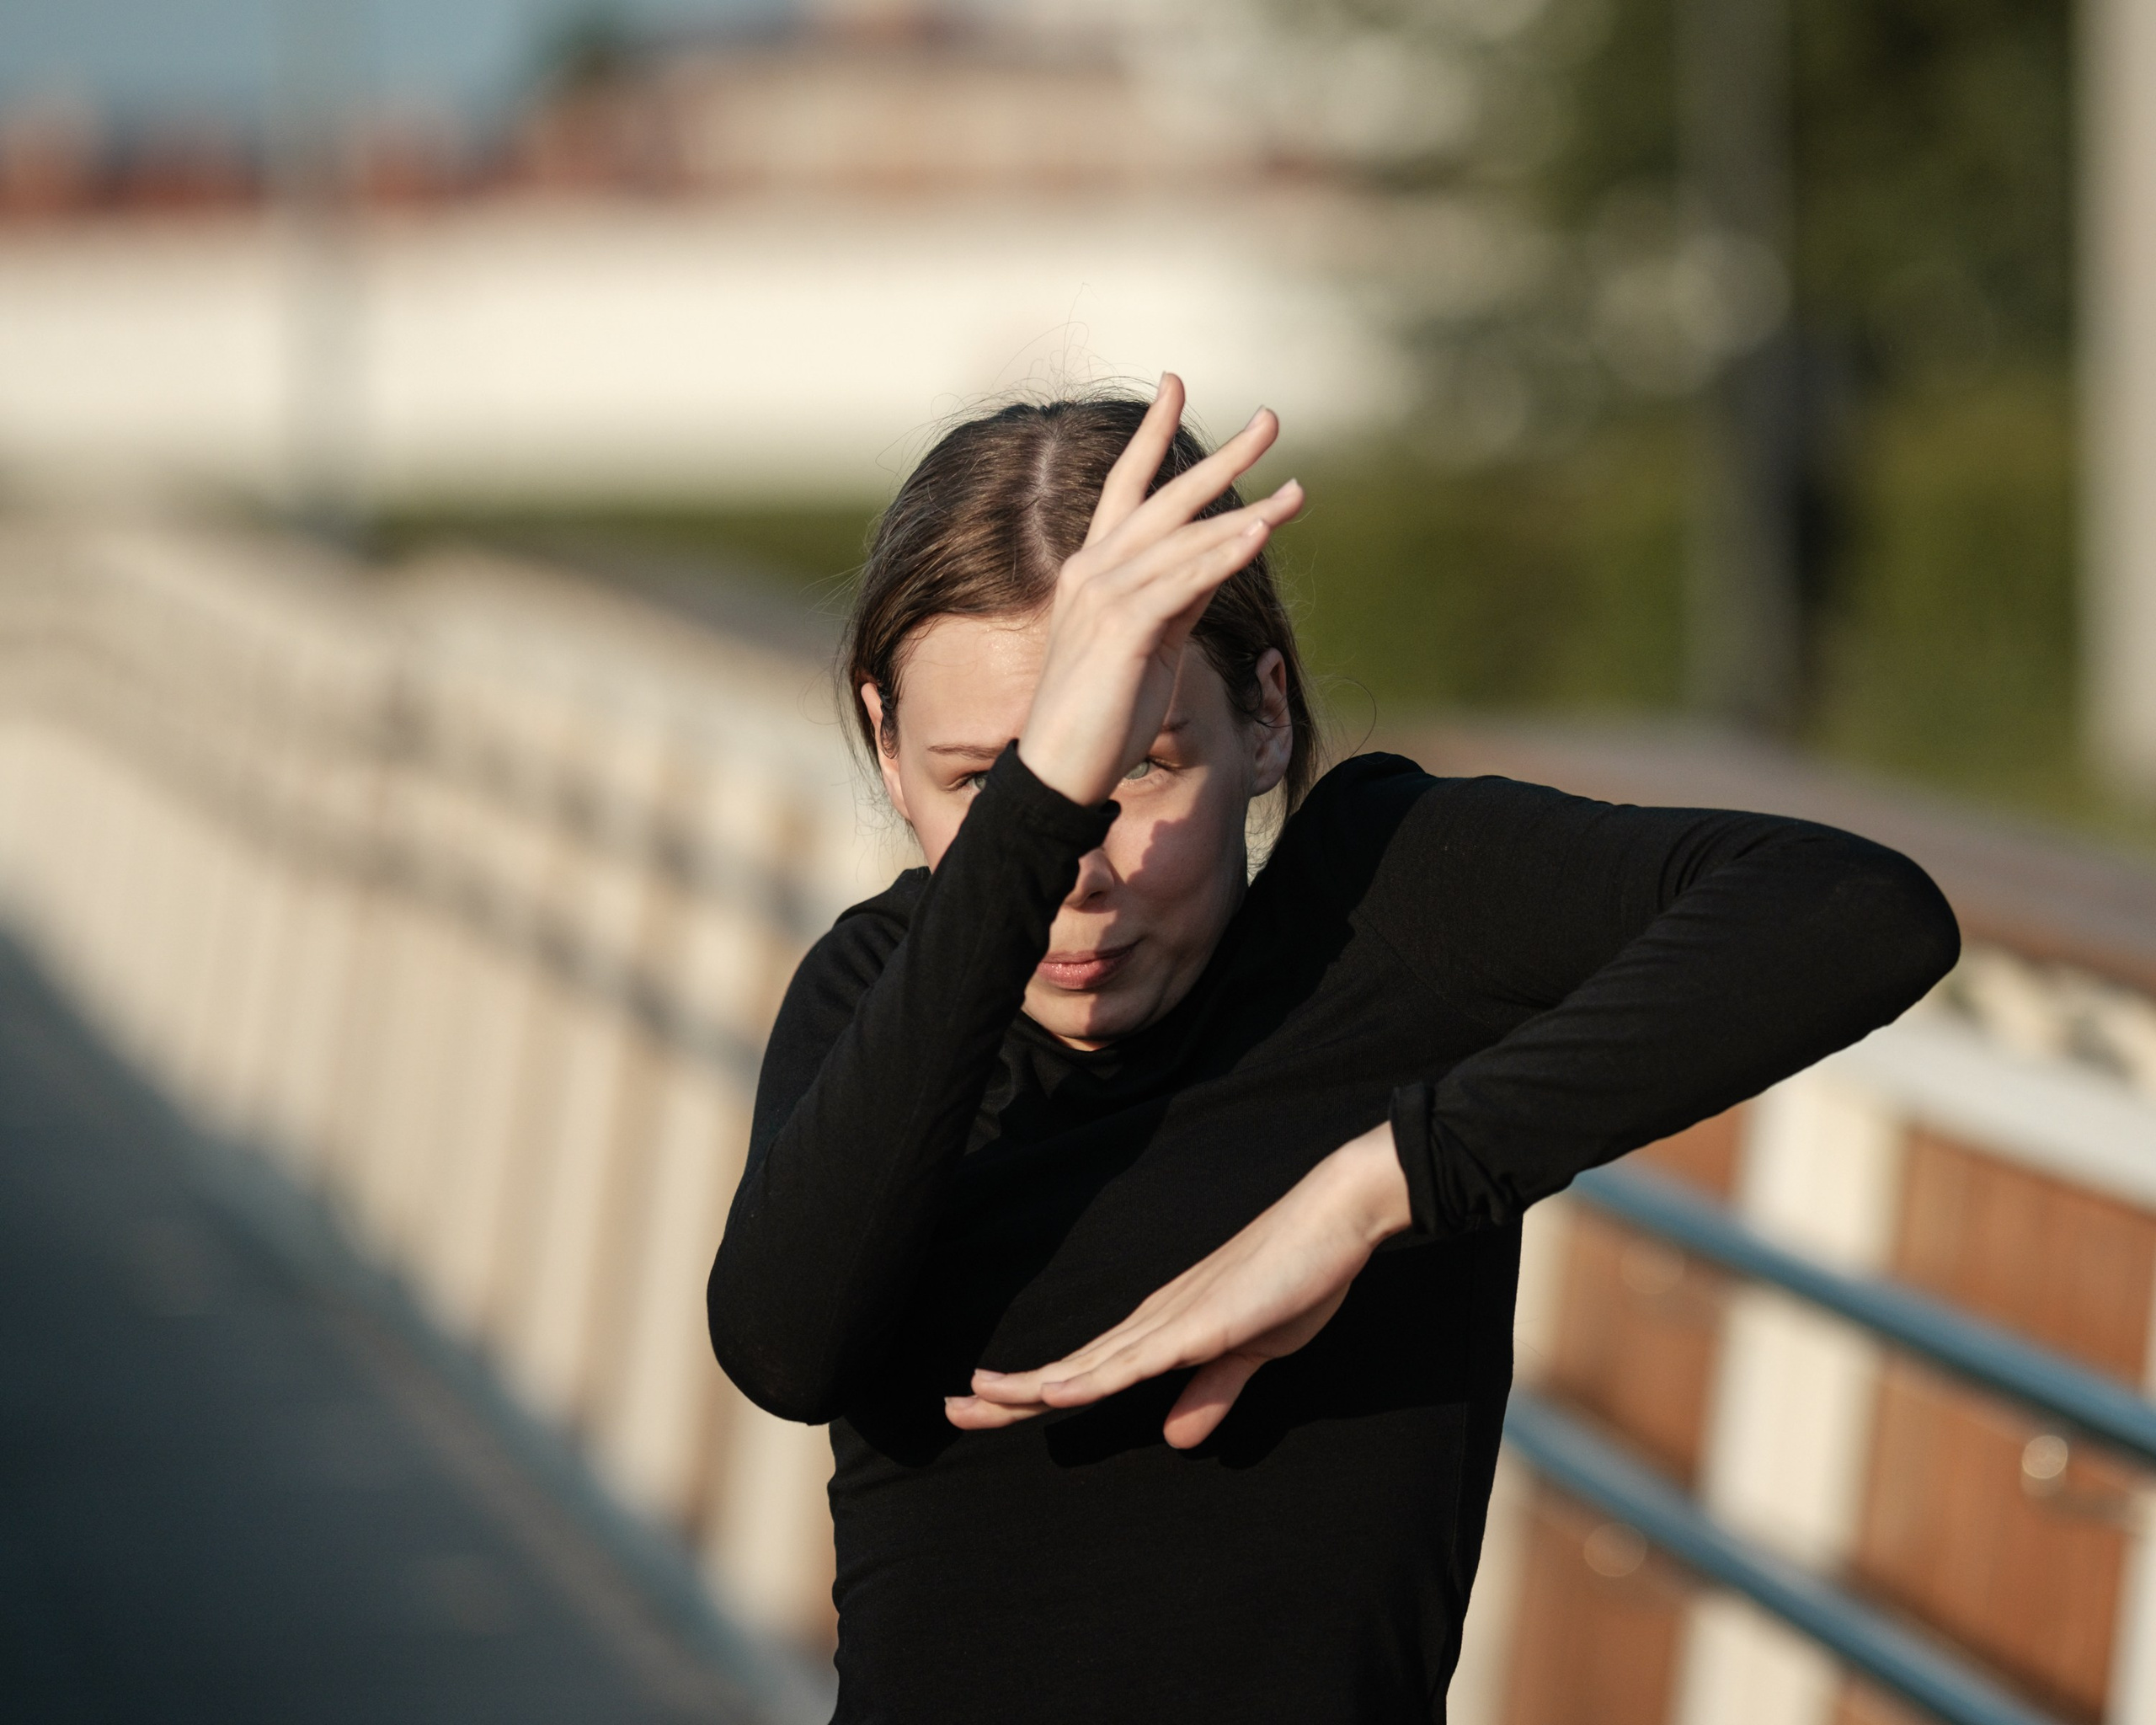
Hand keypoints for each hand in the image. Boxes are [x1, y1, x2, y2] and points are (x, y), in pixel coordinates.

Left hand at [945, 1123, 1412, 1448]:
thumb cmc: (1295, 1278)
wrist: (1332, 1221)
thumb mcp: (1253, 1353)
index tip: (987, 1404)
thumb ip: (1213, 1391)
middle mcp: (1152, 1322)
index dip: (1035, 1392)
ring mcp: (1171, 1321)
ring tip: (972, 1400)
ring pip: (1085, 1366)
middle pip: (1069, 1368)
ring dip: (1028, 1388)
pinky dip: (1087, 1381)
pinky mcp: (1197, 1324)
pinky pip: (1132, 1361)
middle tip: (950, 1409)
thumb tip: (1176, 1435)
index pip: (1088, 1371)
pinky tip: (1050, 1394)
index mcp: (1163, 1330)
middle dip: (1008, 1393)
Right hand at [1016, 374, 1303, 807]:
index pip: (1125, 487)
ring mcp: (1104, 596)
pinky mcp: (1121, 628)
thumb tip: (1222, 559)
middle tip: (1271, 420)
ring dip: (1247, 512)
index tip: (1176, 383)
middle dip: (1222, 457)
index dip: (1153, 435)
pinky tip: (1261, 535)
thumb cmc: (1101, 715)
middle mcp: (1093, 570)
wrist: (1058, 769)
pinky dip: (1224, 556)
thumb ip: (1178, 596)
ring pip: (1184, 538)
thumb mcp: (1148, 642)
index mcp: (1093, 570)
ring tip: (1298, 492)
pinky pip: (1184, 581)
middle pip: (1164, 497)